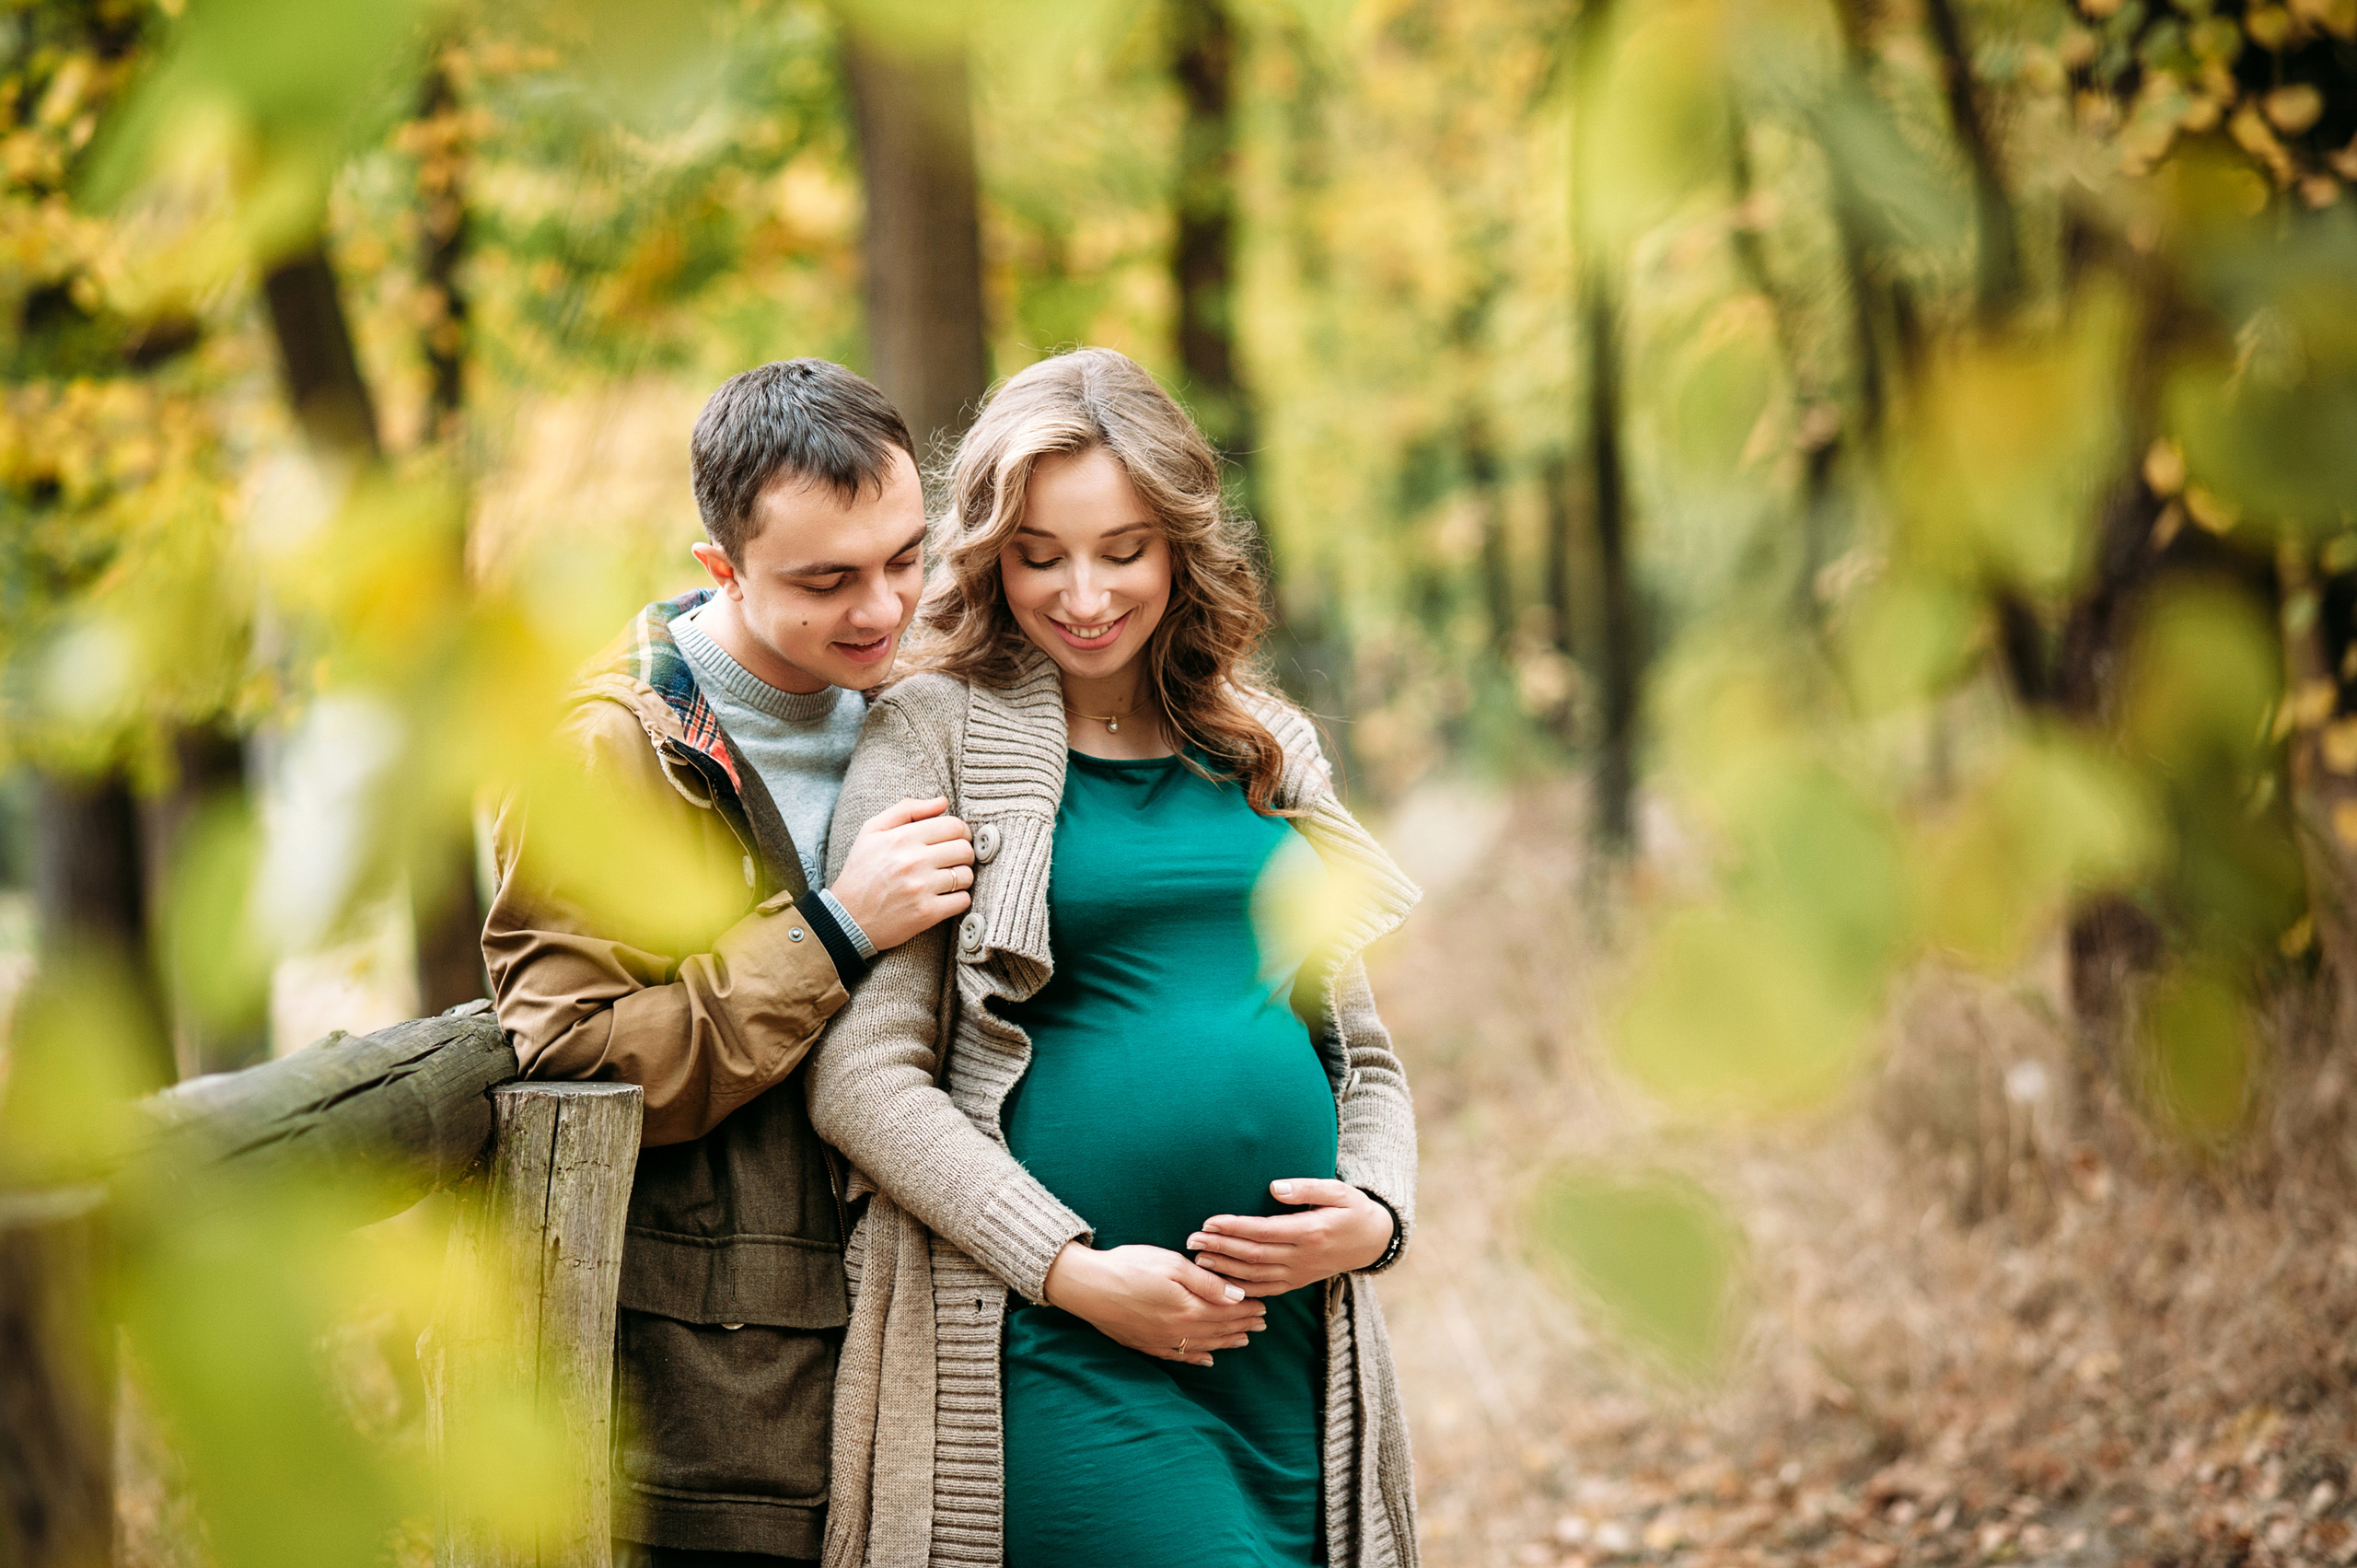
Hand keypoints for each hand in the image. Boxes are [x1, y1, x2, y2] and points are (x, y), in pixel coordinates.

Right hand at [827, 797, 972, 950]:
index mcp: (901, 838)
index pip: (954, 826)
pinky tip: (944, 897)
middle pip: (965, 849)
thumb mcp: (872, 831)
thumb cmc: (861, 871)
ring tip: (947, 880)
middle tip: (953, 860)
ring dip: (962, 877)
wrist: (847, 918)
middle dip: (964, 853)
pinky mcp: (926, 913)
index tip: (956, 839)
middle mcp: (912, 861)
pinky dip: (958, 899)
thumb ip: (907, 810)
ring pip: (967, 875)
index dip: (961, 832)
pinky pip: (963, 900)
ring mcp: (920, 888)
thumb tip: (942, 802)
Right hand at [1040, 1242, 1266, 1366]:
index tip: (1263, 1307)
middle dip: (1241, 1326)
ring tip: (1243, 1340)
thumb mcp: (1172, 1264)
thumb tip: (1238, 1296)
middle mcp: (1178, 1331)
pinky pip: (1178, 1357)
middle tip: (1261, 1324)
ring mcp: (1161, 1341)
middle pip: (1218, 1330)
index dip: (1247, 1310)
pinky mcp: (1145, 1344)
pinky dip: (1196, 1358)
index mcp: (1188, 1309)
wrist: (1086, 1286)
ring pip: (1202, 1346)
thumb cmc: (1129, 1267)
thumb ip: (1207, 1283)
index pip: (1227, 1312)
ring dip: (1225, 1342)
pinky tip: (1206, 1359)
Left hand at [1188, 1179, 1394, 1297]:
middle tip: (1192, 1240)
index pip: (1264, 1231)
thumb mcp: (1338, 1191)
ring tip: (1198, 1259)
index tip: (1209, 1222)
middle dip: (1220, 1248)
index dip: (1234, 1228)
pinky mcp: (1297, 1282)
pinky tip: (1221, 1282)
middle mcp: (1303, 1257)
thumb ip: (1306, 1188)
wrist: (1373, 1241)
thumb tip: (1274, 1187)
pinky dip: (1241, 1289)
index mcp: (1310, 1232)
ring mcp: (1299, 1273)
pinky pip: (1265, 1290)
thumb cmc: (1353, 1210)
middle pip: (1253, 1255)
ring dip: (1224, 1269)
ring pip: (1255, 1276)